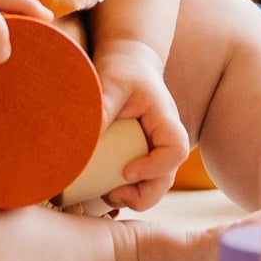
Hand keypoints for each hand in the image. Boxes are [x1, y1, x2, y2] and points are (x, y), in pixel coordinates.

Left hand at [93, 38, 187, 213]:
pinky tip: (104, 190)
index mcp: (165, 119)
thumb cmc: (121, 69)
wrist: (126, 63)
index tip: (127, 171)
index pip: (176, 149)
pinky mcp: (141, 155)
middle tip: (115, 195)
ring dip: (135, 197)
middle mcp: (164, 138)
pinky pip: (141, 181)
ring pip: (156, 184)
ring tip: (109, 196)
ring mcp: (154, 149)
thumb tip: (84, 141)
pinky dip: (126, 191)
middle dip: (145, 194)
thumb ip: (103, 106)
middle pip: (168, 176)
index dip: (156, 167)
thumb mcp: (112, 82)